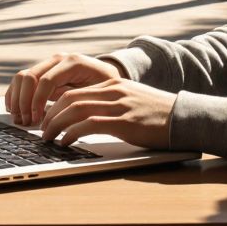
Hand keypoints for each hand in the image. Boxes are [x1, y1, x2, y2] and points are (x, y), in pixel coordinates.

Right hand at [4, 53, 122, 125]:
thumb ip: (83, 100)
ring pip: (21, 78)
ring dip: (17, 100)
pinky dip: (14, 95)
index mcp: (72, 62)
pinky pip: (21, 81)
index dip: (38, 101)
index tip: (37, 120)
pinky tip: (15, 111)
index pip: (46, 80)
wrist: (107, 77)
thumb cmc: (107, 87)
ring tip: (20, 119)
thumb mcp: (101, 92)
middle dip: (24, 102)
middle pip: (29, 77)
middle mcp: (57, 60)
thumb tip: (64, 116)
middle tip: (26, 122)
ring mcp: (48, 64)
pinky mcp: (42, 73)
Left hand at [38, 78, 175, 149]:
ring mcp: (119, 105)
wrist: (185, 117)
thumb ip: (110, 103)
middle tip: (41, 129)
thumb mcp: (131, 101)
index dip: (55, 105)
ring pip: (75, 109)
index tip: (46, 118)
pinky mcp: (124, 121)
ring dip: (57, 124)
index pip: (74, 90)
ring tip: (48, 137)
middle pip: (70, 98)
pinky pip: (90, 124)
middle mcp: (113, 90)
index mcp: (113, 84)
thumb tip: (85, 118)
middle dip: (51, 115)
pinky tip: (66, 142)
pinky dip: (72, 132)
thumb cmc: (158, 115)